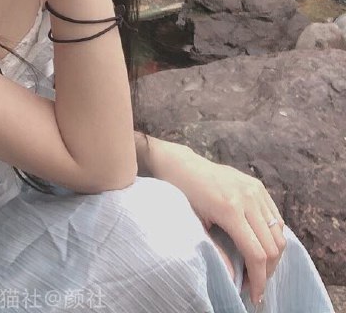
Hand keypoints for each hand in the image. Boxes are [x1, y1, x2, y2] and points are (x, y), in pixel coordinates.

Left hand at [149, 139, 286, 307]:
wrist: (180, 164)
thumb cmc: (182, 194)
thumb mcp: (195, 224)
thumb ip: (216, 251)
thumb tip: (235, 277)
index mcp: (230, 209)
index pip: (257, 253)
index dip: (258, 279)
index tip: (254, 296)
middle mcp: (248, 198)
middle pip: (273, 246)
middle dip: (267, 271)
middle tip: (254, 283)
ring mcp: (255, 190)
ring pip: (279, 233)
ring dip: (273, 255)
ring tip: (258, 267)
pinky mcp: (258, 185)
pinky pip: (276, 217)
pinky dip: (273, 236)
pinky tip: (260, 244)